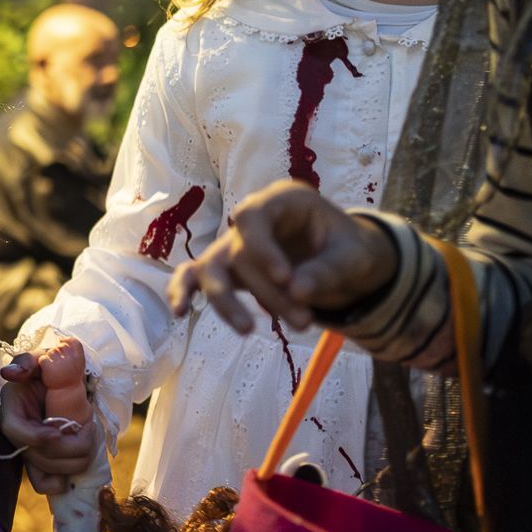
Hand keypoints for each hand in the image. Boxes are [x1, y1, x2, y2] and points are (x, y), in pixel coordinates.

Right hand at [0, 351, 99, 494]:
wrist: (59, 381)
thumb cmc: (49, 368)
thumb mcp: (41, 359)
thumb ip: (29, 362)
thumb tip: (12, 373)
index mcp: (12, 406)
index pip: (14, 430)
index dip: (36, 437)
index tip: (58, 433)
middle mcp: (17, 431)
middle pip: (37, 455)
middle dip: (69, 446)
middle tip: (88, 427)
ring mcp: (27, 448)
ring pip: (48, 470)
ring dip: (75, 458)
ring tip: (87, 434)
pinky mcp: (39, 461)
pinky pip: (45, 482)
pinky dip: (61, 480)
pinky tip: (74, 463)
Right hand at [166, 180, 394, 333]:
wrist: (346, 262)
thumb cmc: (350, 250)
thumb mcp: (353, 258)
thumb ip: (327, 271)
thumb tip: (296, 291)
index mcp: (281, 200)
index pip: (253, 217)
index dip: (262, 249)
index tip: (287, 281)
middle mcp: (252, 220)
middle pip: (239, 252)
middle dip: (267, 293)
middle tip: (304, 322)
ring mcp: (235, 244)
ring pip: (212, 268)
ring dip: (226, 301)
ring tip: (248, 331)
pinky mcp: (228, 267)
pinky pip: (194, 275)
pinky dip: (183, 291)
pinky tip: (179, 313)